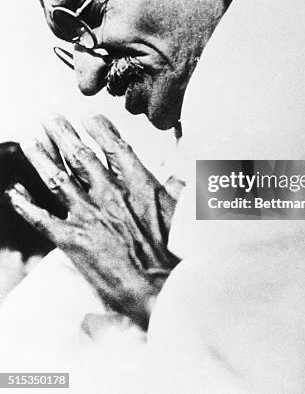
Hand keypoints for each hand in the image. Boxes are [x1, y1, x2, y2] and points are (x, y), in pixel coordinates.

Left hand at [7, 114, 178, 328]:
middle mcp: (109, 193)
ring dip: (41, 157)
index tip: (89, 117)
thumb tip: (178, 177)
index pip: (114, 147)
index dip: (100, 129)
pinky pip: (42, 219)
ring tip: (29, 140)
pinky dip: (25, 205)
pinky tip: (14, 192)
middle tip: (49, 118)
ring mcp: (88, 215)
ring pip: (57, 178)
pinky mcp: (71, 240)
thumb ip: (179, 188)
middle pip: (80, 155)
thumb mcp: (186, 211)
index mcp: (139, 183)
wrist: (160, 287)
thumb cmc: (176, 253)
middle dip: (62, 133)